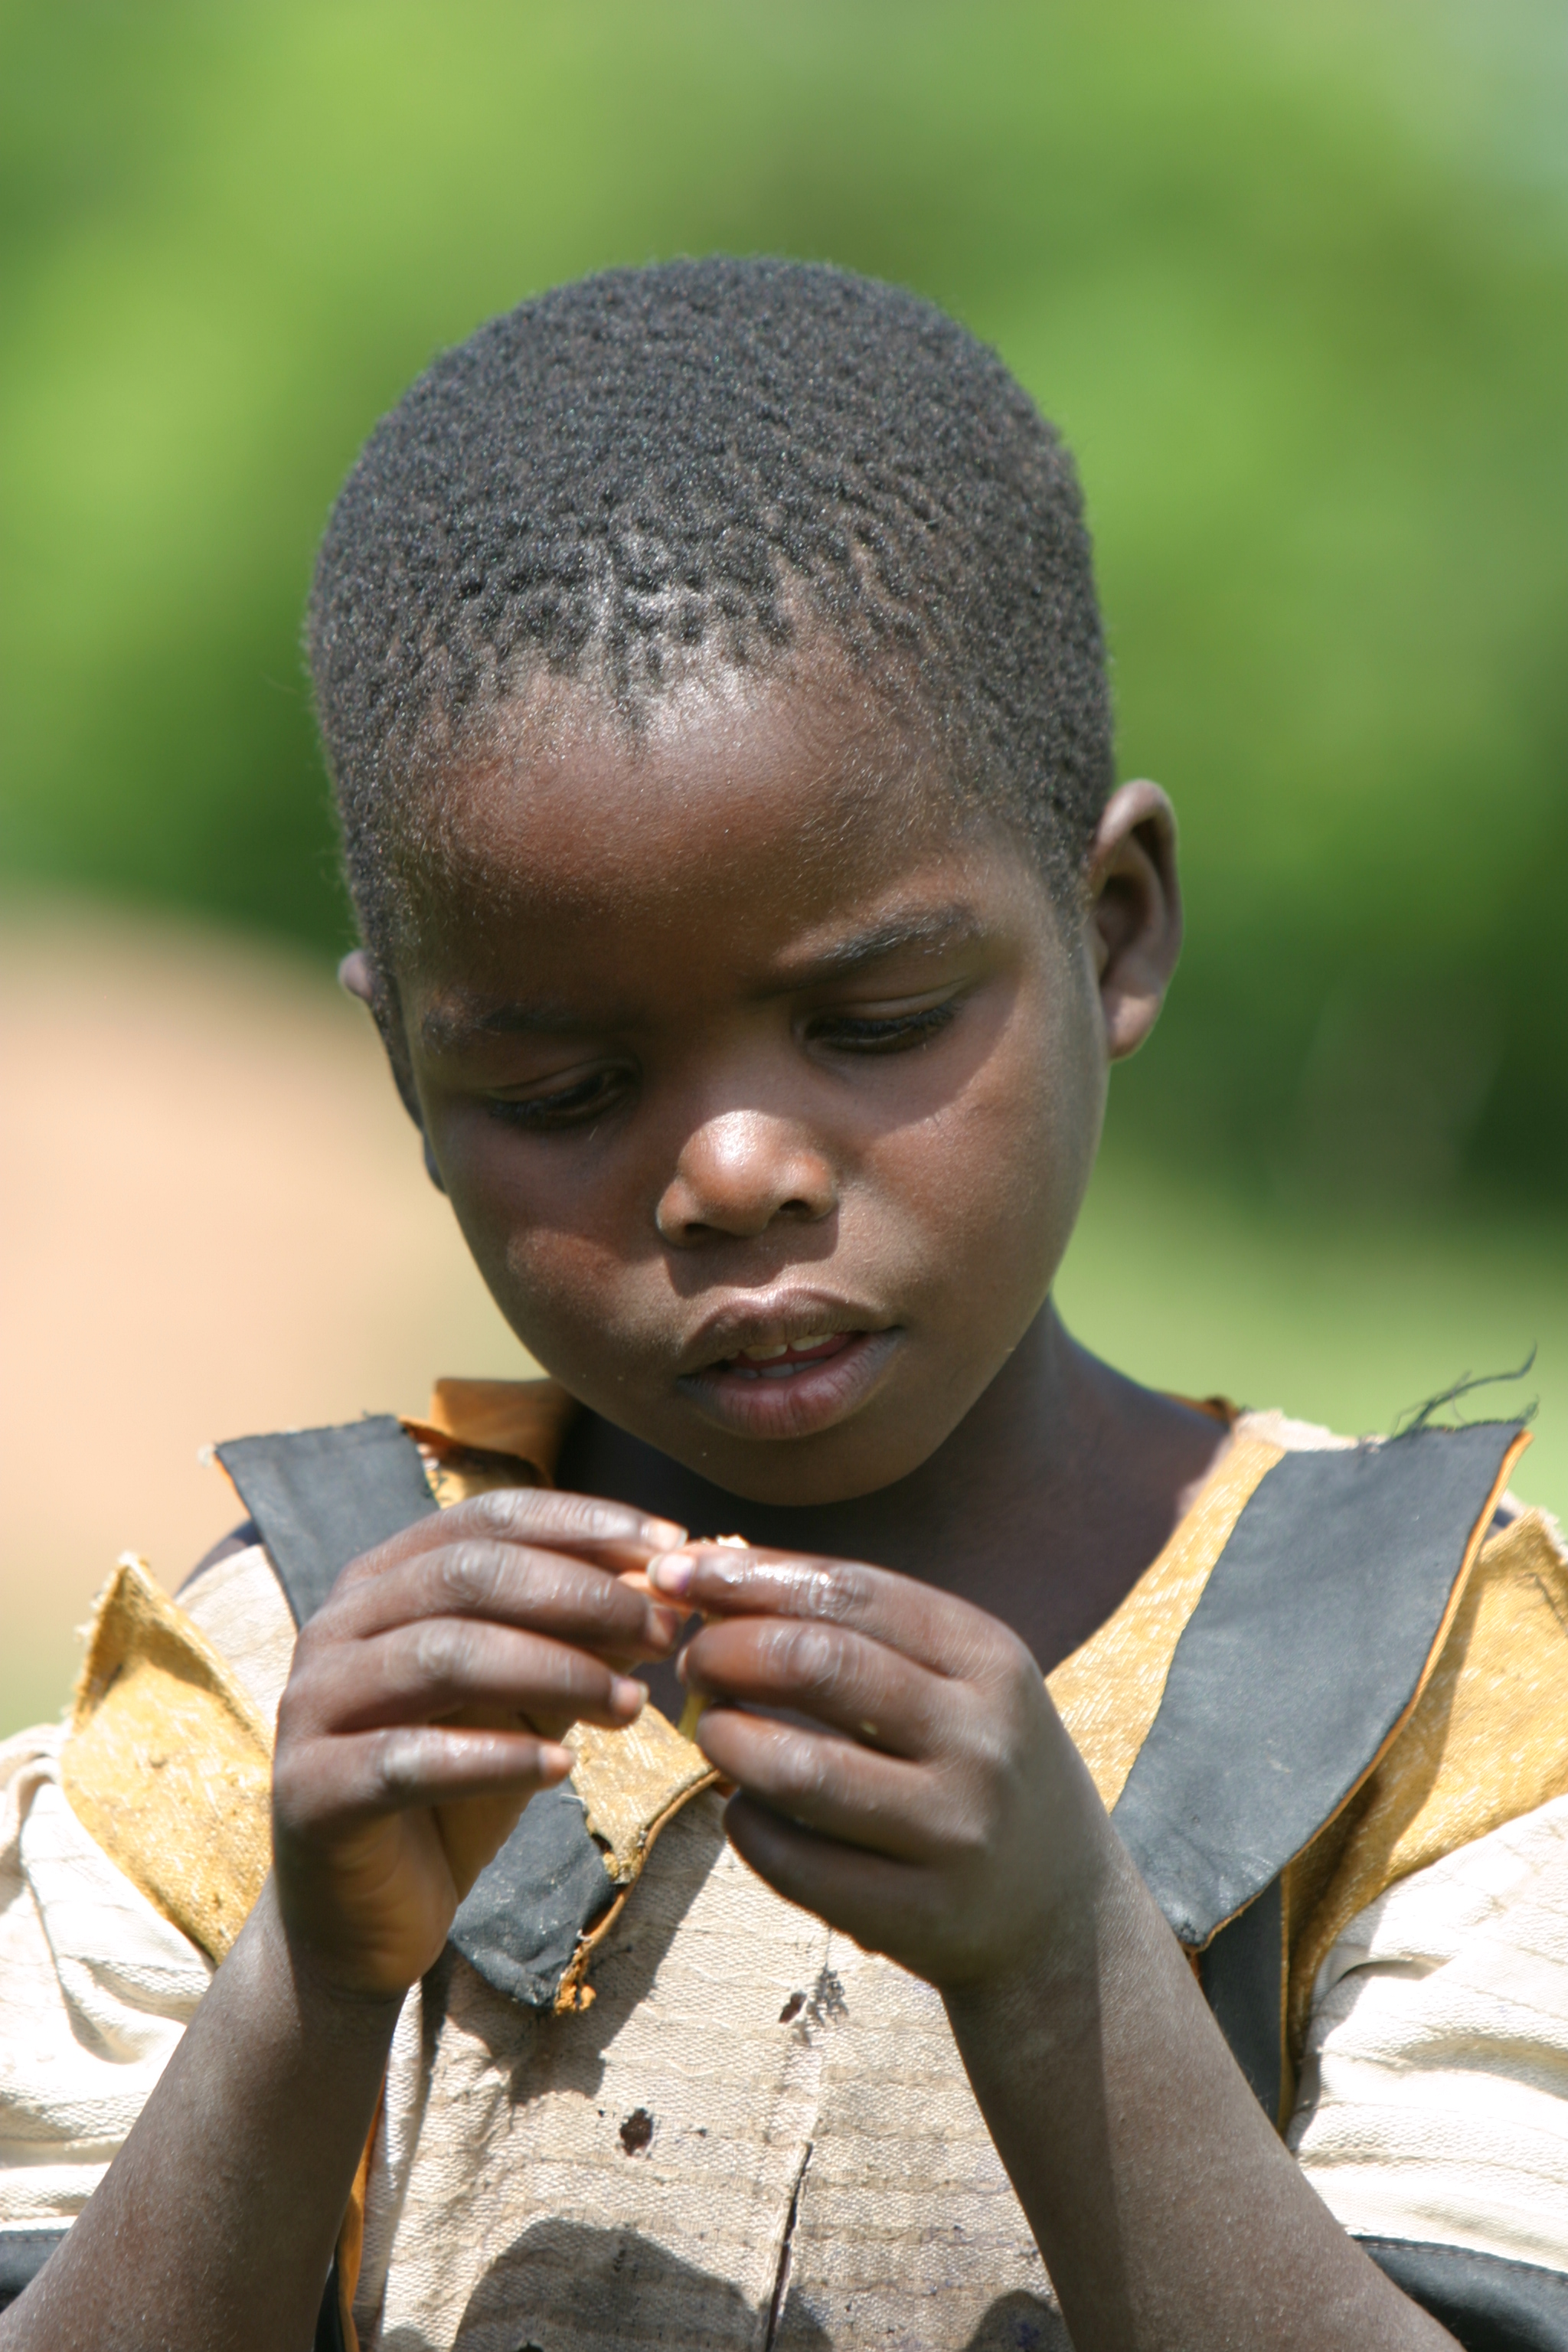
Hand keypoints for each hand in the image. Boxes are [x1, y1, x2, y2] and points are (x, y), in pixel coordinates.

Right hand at [272, 1490, 685, 2000]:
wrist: (367, 1914)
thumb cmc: (453, 1788)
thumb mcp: (529, 1700)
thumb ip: (578, 1641)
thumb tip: (665, 1585)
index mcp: (383, 1581)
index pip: (489, 1519)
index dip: (584, 1526)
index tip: (672, 1547)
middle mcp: (336, 1626)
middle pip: (468, 1575)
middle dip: (581, 1597)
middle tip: (664, 1633)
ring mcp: (313, 1706)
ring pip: (442, 1656)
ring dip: (555, 1670)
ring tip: (631, 1705)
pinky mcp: (311, 1791)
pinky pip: (408, 1759)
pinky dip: (495, 1757)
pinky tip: (563, 1767)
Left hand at [649, 1545, 1112, 1993]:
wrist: (1064, 1915)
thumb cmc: (978, 1767)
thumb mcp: (960, 1682)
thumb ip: (861, 1630)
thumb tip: (720, 1572)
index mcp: (988, 1657)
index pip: (849, 1591)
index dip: (751, 1576)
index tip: (678, 1572)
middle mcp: (981, 1737)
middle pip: (819, 1664)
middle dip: (728, 1650)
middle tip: (692, 1659)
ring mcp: (955, 1830)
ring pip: (799, 1769)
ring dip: (726, 1740)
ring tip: (713, 1732)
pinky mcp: (922, 1915)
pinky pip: (797, 1862)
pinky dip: (746, 1825)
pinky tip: (744, 1809)